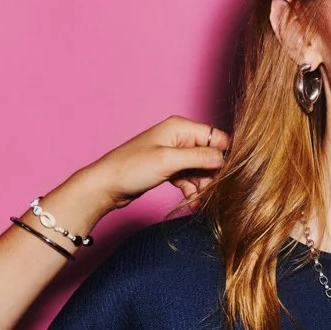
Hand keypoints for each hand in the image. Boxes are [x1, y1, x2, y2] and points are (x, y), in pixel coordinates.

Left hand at [83, 115, 229, 209]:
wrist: (105, 186)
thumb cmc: (131, 168)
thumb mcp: (169, 161)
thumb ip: (199, 158)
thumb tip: (225, 158)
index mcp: (180, 127)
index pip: (216, 138)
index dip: (223, 156)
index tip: (225, 175)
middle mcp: (179, 137)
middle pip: (210, 155)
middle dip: (212, 175)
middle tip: (208, 192)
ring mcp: (174, 153)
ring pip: (201, 169)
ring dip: (202, 185)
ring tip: (197, 200)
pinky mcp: (169, 168)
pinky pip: (189, 177)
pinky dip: (191, 189)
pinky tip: (190, 201)